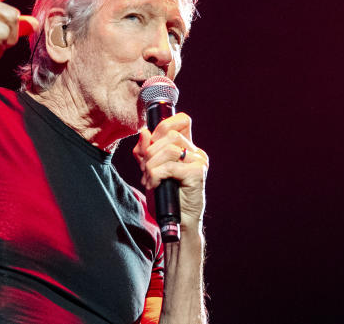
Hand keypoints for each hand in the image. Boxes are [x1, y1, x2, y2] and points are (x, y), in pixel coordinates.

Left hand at [133, 112, 209, 231]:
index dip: (163, 126)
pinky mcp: (198, 174)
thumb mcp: (150, 170)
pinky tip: (155, 184)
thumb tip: (144, 131)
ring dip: (151, 165)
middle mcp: (196, 152)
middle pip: (170, 134)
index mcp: (188, 148)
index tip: (151, 145)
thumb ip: (145, 152)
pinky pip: (169, 166)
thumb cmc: (165, 197)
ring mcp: (199, 162)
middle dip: (150, 152)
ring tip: (149, 180)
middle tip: (145, 170)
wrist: (176, 223)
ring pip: (168, 149)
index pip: (182, 120)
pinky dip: (156, 175)